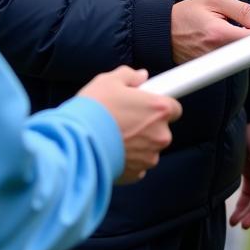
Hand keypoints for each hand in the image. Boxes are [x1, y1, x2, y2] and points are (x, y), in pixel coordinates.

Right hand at [78, 66, 181, 183]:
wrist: (75, 143)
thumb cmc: (94, 110)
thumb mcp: (109, 81)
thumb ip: (129, 76)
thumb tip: (140, 76)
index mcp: (159, 109)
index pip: (174, 108)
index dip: (159, 106)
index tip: (147, 106)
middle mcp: (160, 134)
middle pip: (161, 129)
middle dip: (147, 125)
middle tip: (125, 119)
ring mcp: (149, 156)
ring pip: (149, 148)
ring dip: (138, 144)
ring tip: (114, 135)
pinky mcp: (136, 173)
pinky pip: (137, 164)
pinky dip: (128, 159)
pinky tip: (112, 150)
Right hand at [170, 0, 249, 63]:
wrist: (161, 32)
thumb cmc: (186, 13)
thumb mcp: (214, 0)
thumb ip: (242, 10)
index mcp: (219, 34)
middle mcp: (217, 53)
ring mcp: (214, 64)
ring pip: (244, 59)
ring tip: (248, 32)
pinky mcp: (211, 70)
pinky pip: (233, 62)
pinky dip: (238, 52)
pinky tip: (235, 40)